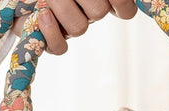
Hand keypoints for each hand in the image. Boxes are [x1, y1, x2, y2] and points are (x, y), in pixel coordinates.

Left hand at [13, 0, 137, 54]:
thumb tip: (106, 2)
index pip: (125, 9)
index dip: (122, 4)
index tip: (114, 1)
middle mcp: (86, 12)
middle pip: (99, 13)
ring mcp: (69, 28)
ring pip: (79, 28)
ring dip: (62, 7)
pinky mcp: (51, 43)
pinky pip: (59, 47)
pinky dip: (51, 31)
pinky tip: (43, 14)